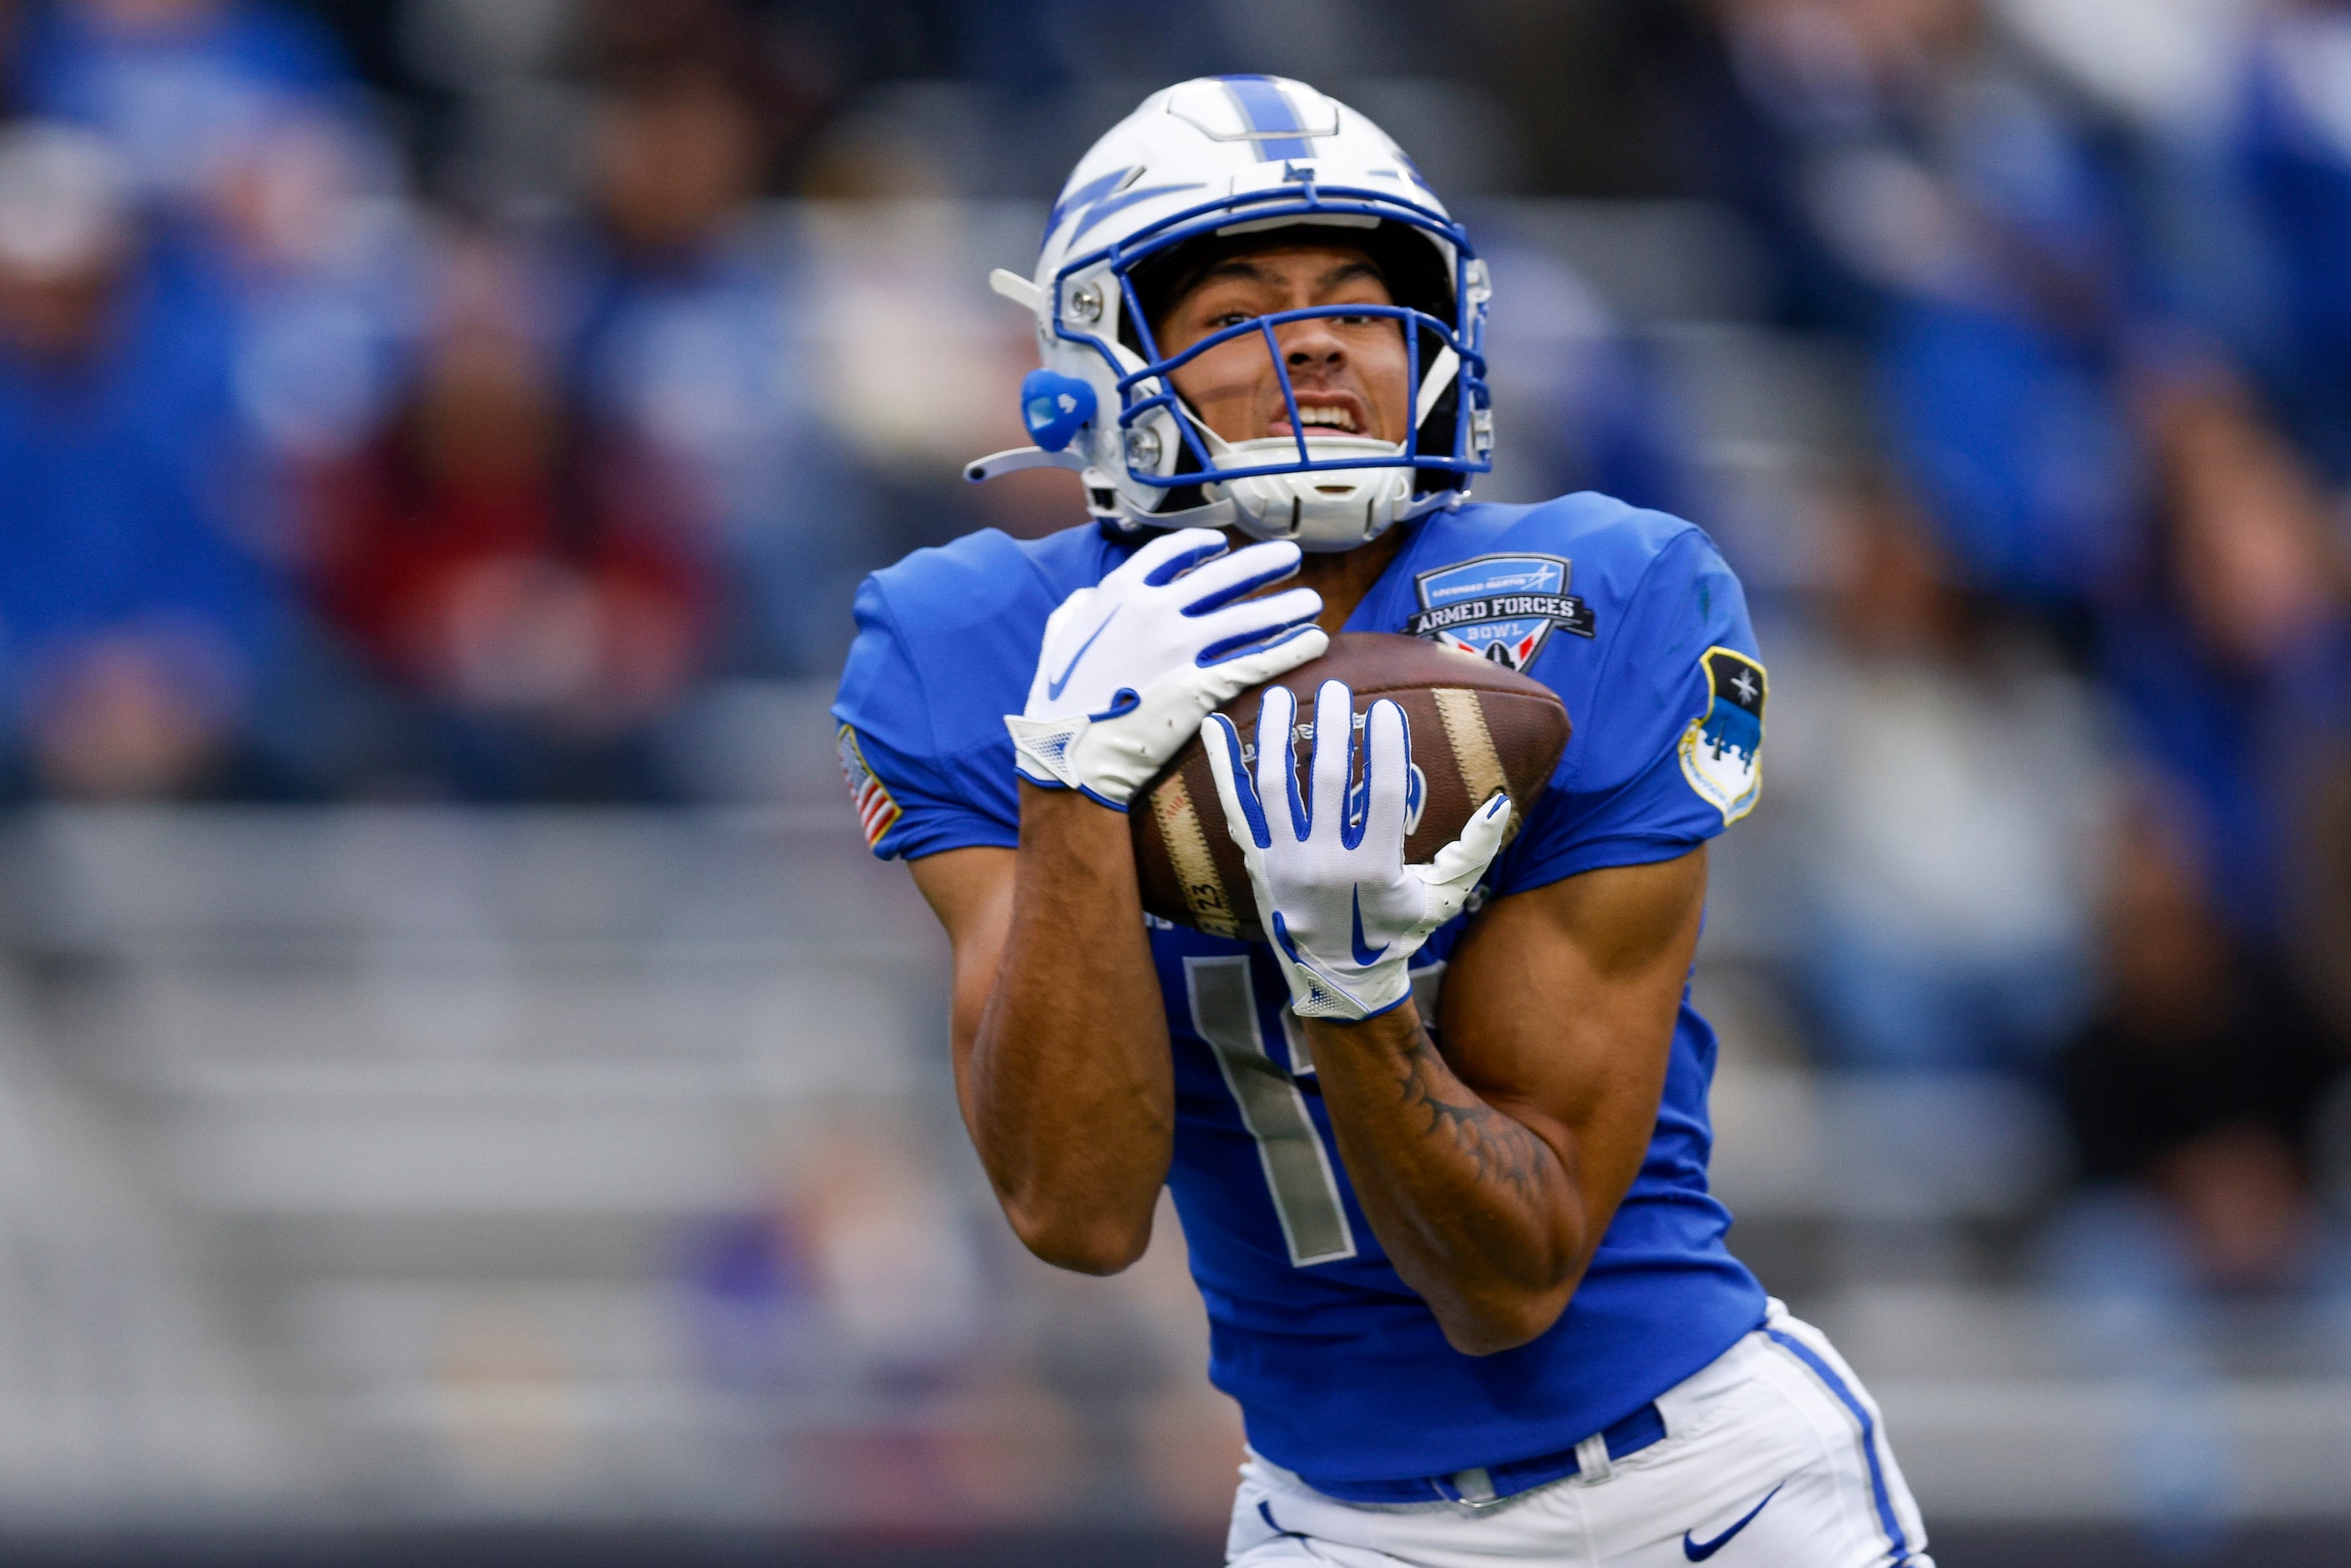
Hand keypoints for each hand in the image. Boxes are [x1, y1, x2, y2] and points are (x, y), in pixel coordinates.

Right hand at [1005, 528, 1326, 808]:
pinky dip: (1290, 648)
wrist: (1069, 753)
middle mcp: (1156, 612)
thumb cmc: (1058, 701)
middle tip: (1291, 558)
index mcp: (1120, 594)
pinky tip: (1312, 642)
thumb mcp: (1059, 641)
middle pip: (1225, 576)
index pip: (1173, 553)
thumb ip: (1077, 611)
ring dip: (1287, 607)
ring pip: (1250, 618)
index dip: (1202, 547)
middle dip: (1264, 563)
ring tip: (1313, 602)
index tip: (1223, 547)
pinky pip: (1257, 660)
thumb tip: (1088, 598)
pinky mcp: (1202, 686)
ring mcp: (1182, 649)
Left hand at [1205, 681, 1511, 1020]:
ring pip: (1275, 785)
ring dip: (1275, 735)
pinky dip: (1224, 768)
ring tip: (1280, 696)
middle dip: (1333, 726)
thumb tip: (1501, 801)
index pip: (1382, 792)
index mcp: (1374, 870)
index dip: (1386, 746)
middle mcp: (1325, 864)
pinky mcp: (1258, 864)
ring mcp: (1285, 863)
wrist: (1338, 980)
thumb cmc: (1396, 932)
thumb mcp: (1443, 897)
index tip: (1386, 709)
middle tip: (1338, 689)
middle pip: (1327, 779)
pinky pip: (1238, 808)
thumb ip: (1474, 849)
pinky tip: (1215, 728)